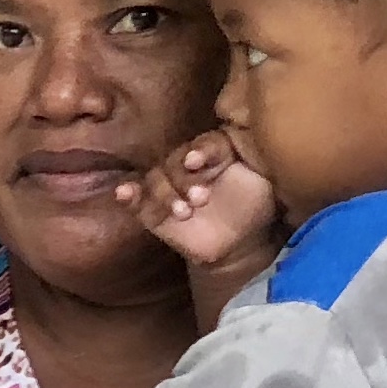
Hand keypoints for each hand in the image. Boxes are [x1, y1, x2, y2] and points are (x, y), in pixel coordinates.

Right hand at [118, 130, 278, 273]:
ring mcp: (168, 189)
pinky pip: (135, 201)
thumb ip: (256, 161)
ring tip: (183, 212)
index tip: (196, 162)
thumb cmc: (253, 207)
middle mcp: (187, 168)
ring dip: (165, 194)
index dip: (198, 151)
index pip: (201, 145)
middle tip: (200, 198)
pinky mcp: (154, 213)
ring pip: (154, 180)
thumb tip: (252, 142)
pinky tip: (123, 192)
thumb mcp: (263, 182)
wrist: (240, 245)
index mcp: (212, 155)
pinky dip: (128, 195)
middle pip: (173, 161)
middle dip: (183, 179)